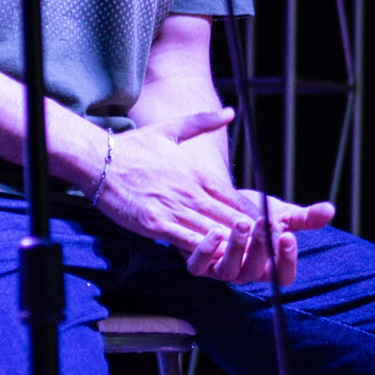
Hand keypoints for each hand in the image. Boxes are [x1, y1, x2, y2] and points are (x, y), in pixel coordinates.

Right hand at [99, 108, 332, 284]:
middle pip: (233, 219)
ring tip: (258, 262)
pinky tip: (219, 262)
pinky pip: (187, 241)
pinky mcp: (156, 223)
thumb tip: (231, 111)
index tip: (274, 232)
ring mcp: (175, 207)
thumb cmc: (132, 148)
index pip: (238, 200)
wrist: (97, 159)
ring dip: (237, 248)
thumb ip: (203, 121)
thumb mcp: (171, 130)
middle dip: (256, 238)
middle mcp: (192, 191)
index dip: (259, 219)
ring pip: (215, 231)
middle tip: (276, 253)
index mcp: (199, 173)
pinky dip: (206, 252)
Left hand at [186, 186, 334, 286]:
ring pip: (229, 271)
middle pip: (255, 271)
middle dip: (261, 247)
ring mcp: (220, 271)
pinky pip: (199, 266)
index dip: (287, 260)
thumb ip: (305, 217)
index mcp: (268, 267)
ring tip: (242, 223)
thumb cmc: (255, 212)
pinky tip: (214, 230)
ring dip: (236, 248)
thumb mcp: (281, 214)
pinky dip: (206, 250)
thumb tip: (329, 210)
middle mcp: (245, 273)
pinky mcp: (198, 263)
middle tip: (265, 223)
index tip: (288, 236)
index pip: (282, 275)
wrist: (222, 201)